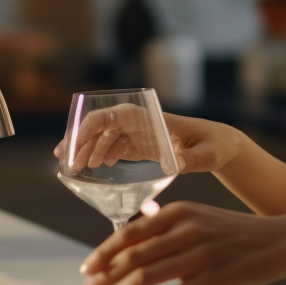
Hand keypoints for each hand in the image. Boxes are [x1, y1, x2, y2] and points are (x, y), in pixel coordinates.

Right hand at [52, 110, 239, 174]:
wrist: (221, 146)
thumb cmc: (215, 145)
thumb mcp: (206, 154)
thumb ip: (192, 160)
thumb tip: (178, 165)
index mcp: (152, 119)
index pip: (113, 116)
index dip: (90, 127)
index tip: (76, 143)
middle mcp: (142, 123)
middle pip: (102, 125)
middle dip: (80, 139)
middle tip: (64, 159)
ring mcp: (139, 135)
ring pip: (104, 137)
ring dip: (87, 150)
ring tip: (74, 168)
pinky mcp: (141, 147)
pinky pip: (114, 148)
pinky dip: (100, 156)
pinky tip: (93, 167)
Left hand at [77, 201, 285, 284]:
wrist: (279, 241)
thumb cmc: (236, 231)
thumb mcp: (200, 215)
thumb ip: (168, 223)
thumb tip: (134, 231)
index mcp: (178, 212)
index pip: (129, 233)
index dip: (103, 252)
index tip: (87, 268)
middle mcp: (185, 230)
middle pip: (131, 256)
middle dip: (104, 276)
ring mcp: (198, 256)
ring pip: (145, 277)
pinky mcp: (210, 280)